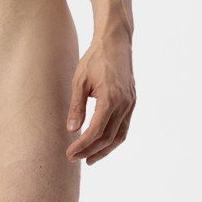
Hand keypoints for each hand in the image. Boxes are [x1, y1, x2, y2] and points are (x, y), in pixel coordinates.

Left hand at [65, 33, 135, 164]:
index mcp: (110, 99)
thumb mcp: (80, 80)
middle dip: (90, 150)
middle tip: (74, 157)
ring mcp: (130, 104)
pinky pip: (124, 127)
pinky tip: (102, 143)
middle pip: (107, 138)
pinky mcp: (132, 102)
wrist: (115, 42)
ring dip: (104, 150)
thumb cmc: (95, 59)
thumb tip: (72, 130)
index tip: (70, 153)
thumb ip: (77, 106)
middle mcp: (124, 105)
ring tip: (89, 158)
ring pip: (119, 136)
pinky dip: (113, 139)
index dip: (82, 145)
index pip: (96, 131)